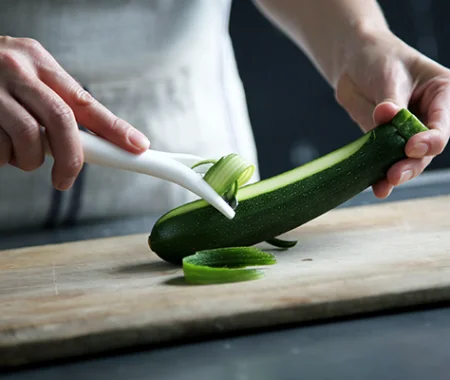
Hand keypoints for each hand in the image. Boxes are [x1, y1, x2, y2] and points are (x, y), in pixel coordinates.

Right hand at [0, 36, 149, 189]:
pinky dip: (2, 157)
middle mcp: (15, 69)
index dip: (114, 128)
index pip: (85, 101)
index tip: (137, 147)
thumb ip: (58, 104)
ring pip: (27, 140)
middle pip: (61, 121)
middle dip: (71, 158)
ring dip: (28, 159)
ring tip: (18, 151)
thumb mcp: (30, 79)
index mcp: (38, 61)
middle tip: (65, 180)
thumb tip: (99, 142)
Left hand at [335, 31, 449, 197]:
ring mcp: (407, 131)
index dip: (429, 140)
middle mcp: (429, 116)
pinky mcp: (385, 140)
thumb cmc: (378, 59)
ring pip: (408, 159)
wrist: (353, 61)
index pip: (442, 124)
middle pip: (427, 149)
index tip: (411, 147)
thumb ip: (390, 101)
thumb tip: (386, 116)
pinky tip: (377, 186)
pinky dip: (380, 173)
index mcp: (442, 94)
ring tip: (384, 185)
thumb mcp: (388, 75)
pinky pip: (385, 159)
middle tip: (395, 175)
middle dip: (412, 163)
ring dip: (396, 173)